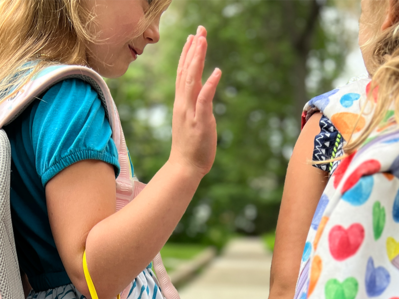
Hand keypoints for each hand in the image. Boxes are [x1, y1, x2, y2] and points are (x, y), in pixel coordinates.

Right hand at [169, 26, 221, 178]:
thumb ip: (196, 107)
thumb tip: (202, 95)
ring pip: (192, 81)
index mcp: (182, 104)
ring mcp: (190, 113)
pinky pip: (204, 100)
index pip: (183, 74)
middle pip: (186, 72)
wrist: (184, 167)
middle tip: (199, 30)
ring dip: (198, 60)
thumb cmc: (190, 148)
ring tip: (203, 40)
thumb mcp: (191, 122)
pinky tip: (217, 71)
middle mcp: (183, 104)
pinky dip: (210, 85)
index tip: (192, 37)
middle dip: (193, 50)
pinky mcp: (200, 122)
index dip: (187, 55)